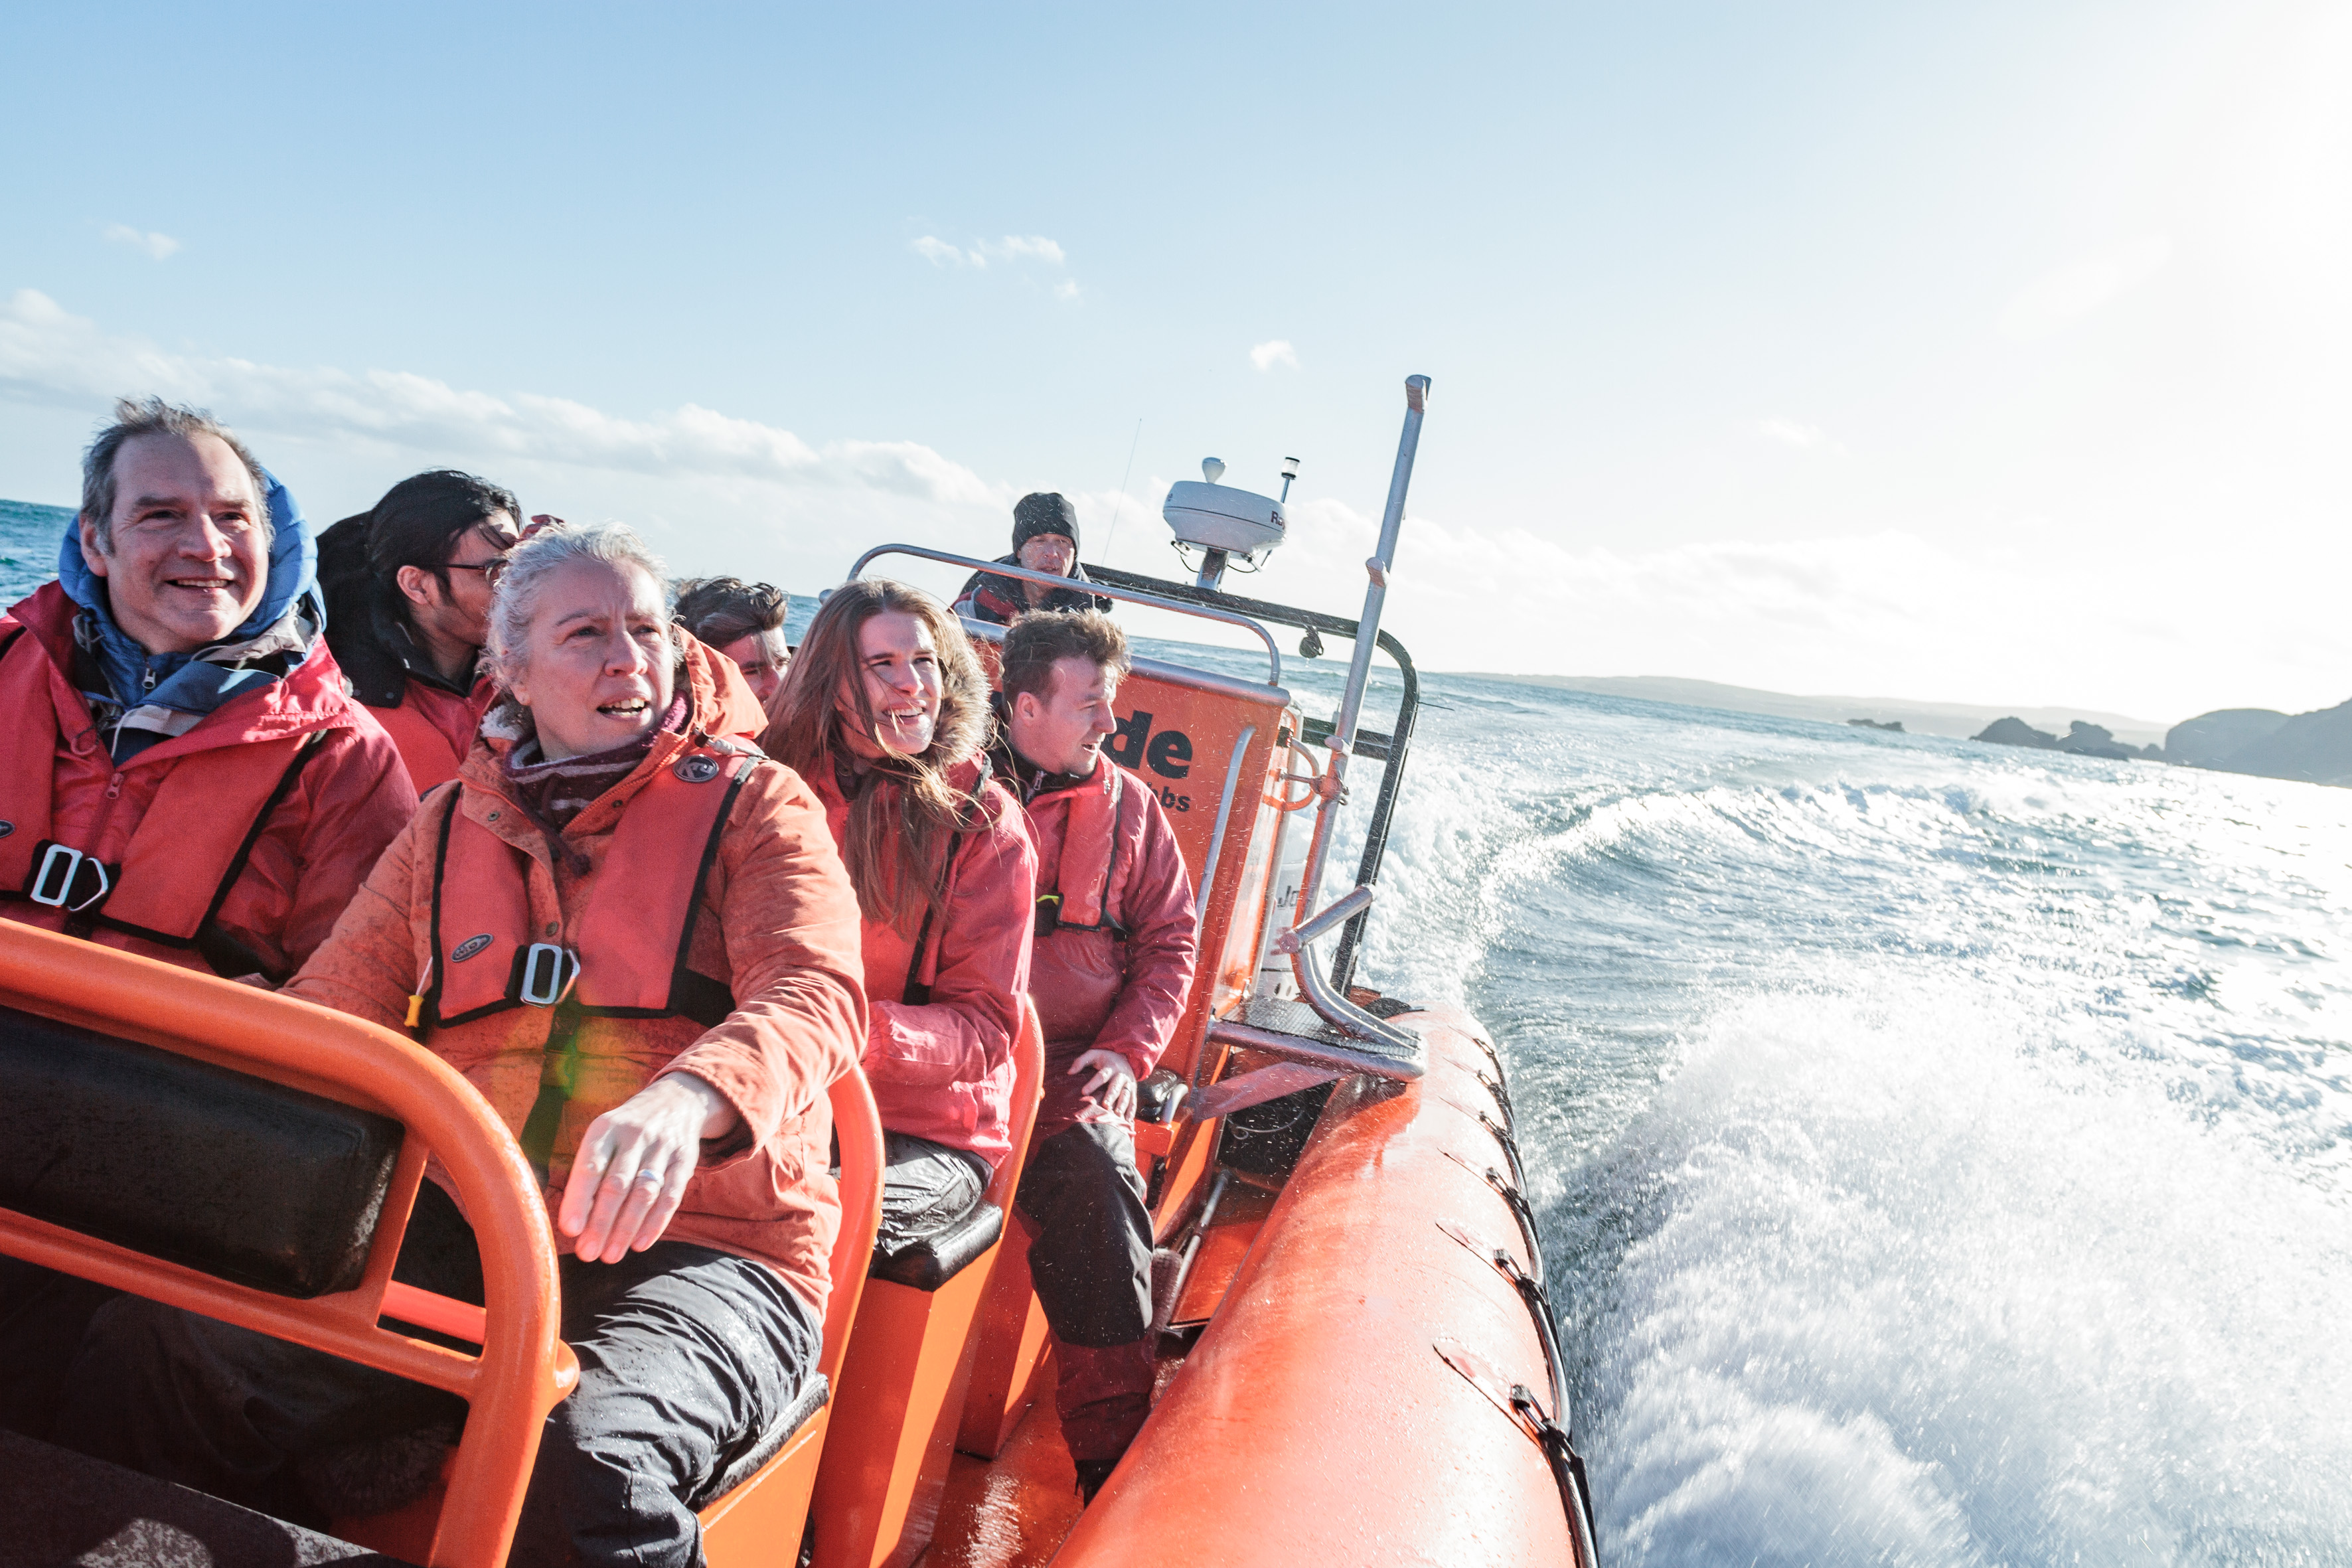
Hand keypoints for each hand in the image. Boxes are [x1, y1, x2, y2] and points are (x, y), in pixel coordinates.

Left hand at [556, 1073, 738, 1263]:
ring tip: (610, 1256)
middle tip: (588, 1253)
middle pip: (617, 1184)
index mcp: (606, 1128)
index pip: (590, 1166)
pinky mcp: (685, 1159)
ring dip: (626, 1228)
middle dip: (601, 1223)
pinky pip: (671, 1195)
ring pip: (644, 1193)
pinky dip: (656, 1223)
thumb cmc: (625, 1133)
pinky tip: (640, 1244)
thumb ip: (589, 1174)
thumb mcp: (603, 1137)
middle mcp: (635, 1134)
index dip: (579, 1199)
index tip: (570, 1230)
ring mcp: (663, 1147)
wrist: (676, 1101)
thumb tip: (573, 1223)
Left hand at [1069, 1049, 1137, 1119]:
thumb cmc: (1105, 1058)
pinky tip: (1127, 1120)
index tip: (1083, 1092)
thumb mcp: (1093, 1054)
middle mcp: (1120, 1075)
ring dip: (1122, 1105)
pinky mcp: (1133, 1090)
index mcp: (1110, 1066)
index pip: (1101, 1075)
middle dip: (1110, 1096)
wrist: (1126, 1056)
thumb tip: (1069, 1072)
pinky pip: (1133, 1101)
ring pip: (1126, 1095)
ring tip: (1117, 1114)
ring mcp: (1128, 1083)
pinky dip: (1131, 1111)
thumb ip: (1081, 1061)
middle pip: (1115, 1087)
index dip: (1093, 1084)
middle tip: (1105, 1105)